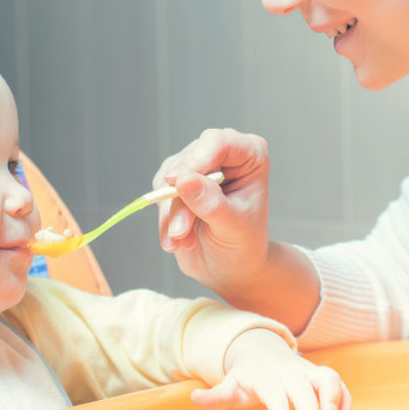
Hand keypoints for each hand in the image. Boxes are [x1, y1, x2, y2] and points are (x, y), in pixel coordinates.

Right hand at [154, 128, 273, 294]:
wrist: (231, 267)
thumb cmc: (243, 244)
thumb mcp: (232, 227)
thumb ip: (210, 203)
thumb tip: (184, 180)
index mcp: (249, 154)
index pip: (217, 142)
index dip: (195, 159)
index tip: (175, 182)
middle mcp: (223, 154)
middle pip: (189, 160)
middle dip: (181, 199)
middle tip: (181, 232)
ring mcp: (198, 167)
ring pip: (169, 178)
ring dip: (172, 214)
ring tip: (184, 240)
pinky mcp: (177, 183)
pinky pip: (159, 194)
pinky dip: (165, 220)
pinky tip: (177, 240)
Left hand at [190, 329, 351, 409]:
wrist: (262, 351)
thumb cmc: (246, 377)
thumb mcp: (228, 385)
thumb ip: (214, 395)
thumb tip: (194, 396)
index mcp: (267, 378)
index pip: (276, 393)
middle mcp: (290, 373)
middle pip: (305, 388)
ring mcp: (308, 372)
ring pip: (328, 378)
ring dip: (336, 399)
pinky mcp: (321, 376)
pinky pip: (340, 384)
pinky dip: (345, 400)